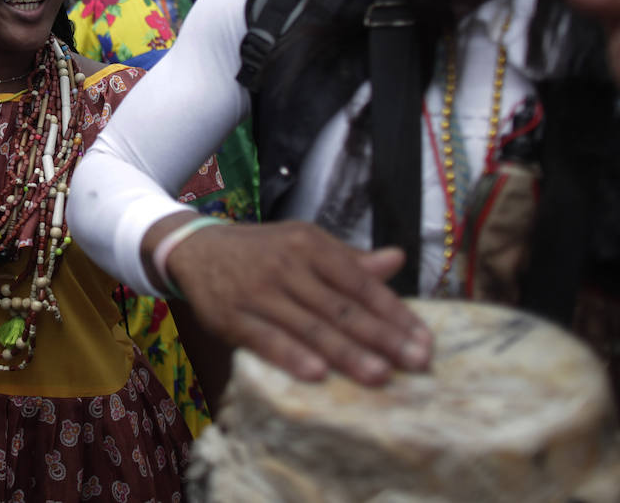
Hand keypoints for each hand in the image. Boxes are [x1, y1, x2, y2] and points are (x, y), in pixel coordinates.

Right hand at [159, 219, 432, 385]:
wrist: (196, 248)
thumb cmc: (261, 251)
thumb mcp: (304, 243)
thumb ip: (350, 259)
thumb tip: (397, 260)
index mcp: (310, 245)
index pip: (359, 282)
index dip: (393, 311)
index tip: (423, 339)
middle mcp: (286, 265)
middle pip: (340, 307)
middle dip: (381, 337)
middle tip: (415, 362)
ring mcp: (257, 292)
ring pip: (308, 326)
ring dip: (345, 352)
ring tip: (379, 375)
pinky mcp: (231, 316)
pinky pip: (266, 339)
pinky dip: (291, 356)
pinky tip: (317, 374)